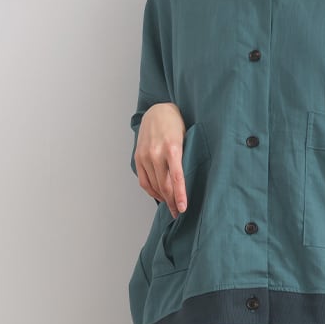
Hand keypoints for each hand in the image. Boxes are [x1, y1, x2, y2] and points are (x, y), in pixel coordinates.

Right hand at [134, 103, 186, 217]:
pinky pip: (144, 181)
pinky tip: (159, 195)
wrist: (158, 111)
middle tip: (177, 212)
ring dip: (162, 198)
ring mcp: (145, 155)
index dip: (179, 196)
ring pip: (153, 185)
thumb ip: (184, 159)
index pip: (177, 178)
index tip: (182, 209)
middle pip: (164, 185)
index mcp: (172, 149)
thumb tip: (186, 184)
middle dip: (171, 202)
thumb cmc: (176, 125)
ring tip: (170, 206)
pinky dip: (151, 191)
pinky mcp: (138, 157)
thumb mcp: (185, 140)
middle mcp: (156, 153)